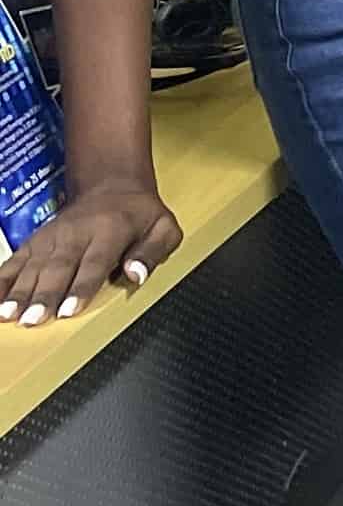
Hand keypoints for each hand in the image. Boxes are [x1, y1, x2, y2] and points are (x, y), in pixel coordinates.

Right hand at [0, 179, 181, 325]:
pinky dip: (1, 280)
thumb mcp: (164, 228)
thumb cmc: (140, 214)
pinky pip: (14, 262)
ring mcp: (51, 237)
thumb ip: (153, 252)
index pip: (94, 262)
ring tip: (6, 314)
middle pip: (58, 268)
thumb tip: (136, 275)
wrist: (112, 186)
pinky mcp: (34, 242)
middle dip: (43, 295)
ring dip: (18, 292)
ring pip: (33, 266)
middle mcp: (76, 233)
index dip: (81, 287)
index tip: (68, 310)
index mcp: (111, 230)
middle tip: (32, 320)